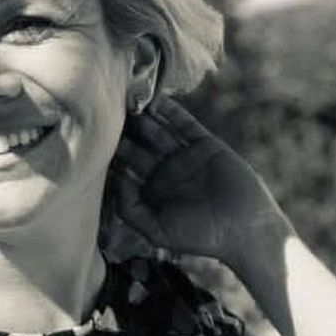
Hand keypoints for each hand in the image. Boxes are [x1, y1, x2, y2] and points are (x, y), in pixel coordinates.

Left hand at [103, 97, 293, 270]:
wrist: (243, 230)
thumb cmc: (199, 236)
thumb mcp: (156, 229)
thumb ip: (130, 208)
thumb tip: (113, 181)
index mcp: (152, 189)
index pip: (126, 166)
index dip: (111, 153)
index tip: (92, 137)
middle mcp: (165, 170)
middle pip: (139, 144)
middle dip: (123, 130)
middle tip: (104, 111)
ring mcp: (185, 155)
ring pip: (159, 130)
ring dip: (143, 117)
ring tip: (126, 100)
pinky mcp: (205, 145)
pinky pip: (185, 124)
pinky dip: (171, 111)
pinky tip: (155, 99)